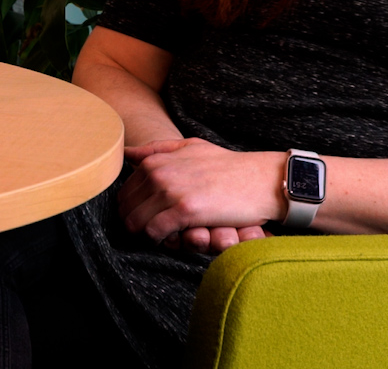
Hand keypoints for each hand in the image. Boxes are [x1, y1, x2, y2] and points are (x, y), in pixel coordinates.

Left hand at [119, 138, 285, 246]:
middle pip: (125, 209)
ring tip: (166, 236)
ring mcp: (170, 191)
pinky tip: (174, 239)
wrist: (262, 179)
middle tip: (156, 231)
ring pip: (135, 223)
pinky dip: (159, 240)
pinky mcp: (185, 210)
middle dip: (137, 224)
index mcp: (155, 161)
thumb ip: (158, 150)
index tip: (150, 218)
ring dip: (146, 234)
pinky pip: (153, 232)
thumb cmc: (229, 167)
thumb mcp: (191, 148)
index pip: (124, 193)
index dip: (133, 210)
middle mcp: (157, 173)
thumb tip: (127, 153)